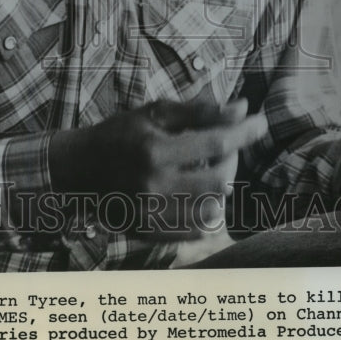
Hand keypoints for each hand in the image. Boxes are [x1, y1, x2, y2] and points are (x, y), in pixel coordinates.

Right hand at [50, 98, 267, 239]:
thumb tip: (242, 108)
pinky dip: (207, 213)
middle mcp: (153, 185)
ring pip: (211, 207)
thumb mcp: (155, 113)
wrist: (79, 168)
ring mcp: (150, 213)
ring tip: (211, 169)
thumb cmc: (121, 133)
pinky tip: (201, 195)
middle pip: (219, 179)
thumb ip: (199, 111)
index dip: (244, 132)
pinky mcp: (148, 231)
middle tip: (228, 148)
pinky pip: (195, 229)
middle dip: (232, 160)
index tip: (261, 122)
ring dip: (220, 187)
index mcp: (154, 150)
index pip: (215, 142)